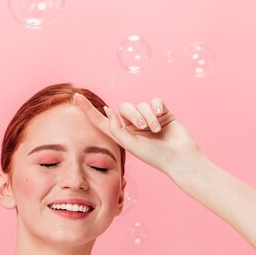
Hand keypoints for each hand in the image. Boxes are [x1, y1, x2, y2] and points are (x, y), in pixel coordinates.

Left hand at [72, 93, 201, 174]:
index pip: (101, 120)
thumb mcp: (131, 145)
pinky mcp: (162, 112)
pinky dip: (157, 108)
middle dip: (133, 115)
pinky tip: (162, 116)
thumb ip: (116, 128)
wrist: (180, 157)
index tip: (76, 97)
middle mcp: (133, 126)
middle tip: (143, 128)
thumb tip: (108, 110)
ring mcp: (148, 118)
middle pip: (124, 108)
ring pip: (140, 104)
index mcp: (123, 135)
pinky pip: (155, 101)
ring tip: (156, 129)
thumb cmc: (155, 156)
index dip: (88, 109)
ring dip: (147, 116)